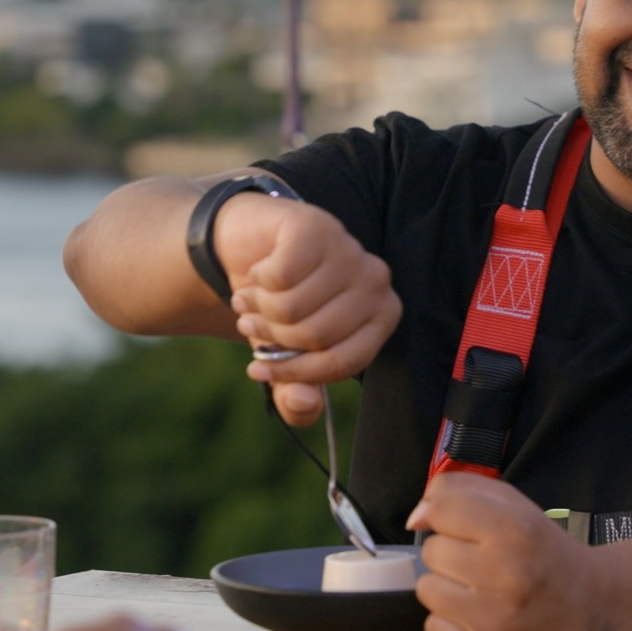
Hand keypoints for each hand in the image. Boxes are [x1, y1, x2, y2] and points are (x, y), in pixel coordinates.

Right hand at [215, 193, 401, 425]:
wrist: (254, 246)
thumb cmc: (282, 305)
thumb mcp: (286, 356)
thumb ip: (296, 396)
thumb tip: (304, 403)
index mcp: (380, 317)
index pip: (343, 362)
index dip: (295, 374)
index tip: (258, 371)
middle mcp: (375, 281)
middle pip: (315, 335)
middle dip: (271, 337)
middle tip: (251, 325)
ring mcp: (348, 250)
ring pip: (293, 306)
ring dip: (257, 308)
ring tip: (251, 301)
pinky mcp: (317, 226)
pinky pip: (280, 275)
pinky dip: (256, 279)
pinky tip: (258, 272)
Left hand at [405, 474, 613, 630]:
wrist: (592, 605)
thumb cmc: (544, 550)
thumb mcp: (514, 504)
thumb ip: (460, 490)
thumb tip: (415, 517)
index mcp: (515, 529)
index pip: (440, 509)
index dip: (445, 515)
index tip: (462, 525)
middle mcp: (506, 573)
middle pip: (431, 551)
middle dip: (452, 553)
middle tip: (484, 561)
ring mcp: (495, 618)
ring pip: (426, 589)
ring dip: (447, 587)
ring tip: (480, 588)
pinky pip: (433, 628)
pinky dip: (450, 621)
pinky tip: (479, 615)